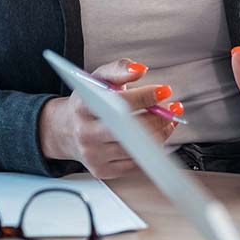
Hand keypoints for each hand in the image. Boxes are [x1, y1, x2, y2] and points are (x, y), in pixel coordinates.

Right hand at [37, 58, 179, 178]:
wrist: (66, 129)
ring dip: (160, 133)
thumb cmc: (87, 102)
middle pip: (130, 129)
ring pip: (136, 148)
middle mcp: (85, 133)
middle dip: (158, 117)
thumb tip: (139, 69)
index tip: (164, 91)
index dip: (146, 96)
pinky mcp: (101, 170)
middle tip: (172, 108)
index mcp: (83, 106)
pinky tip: (157, 135)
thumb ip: (119, 68)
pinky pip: (134, 164)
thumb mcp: (98, 78)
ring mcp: (93, 155)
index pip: (119, 102)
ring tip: (168, 120)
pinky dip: (151, 150)